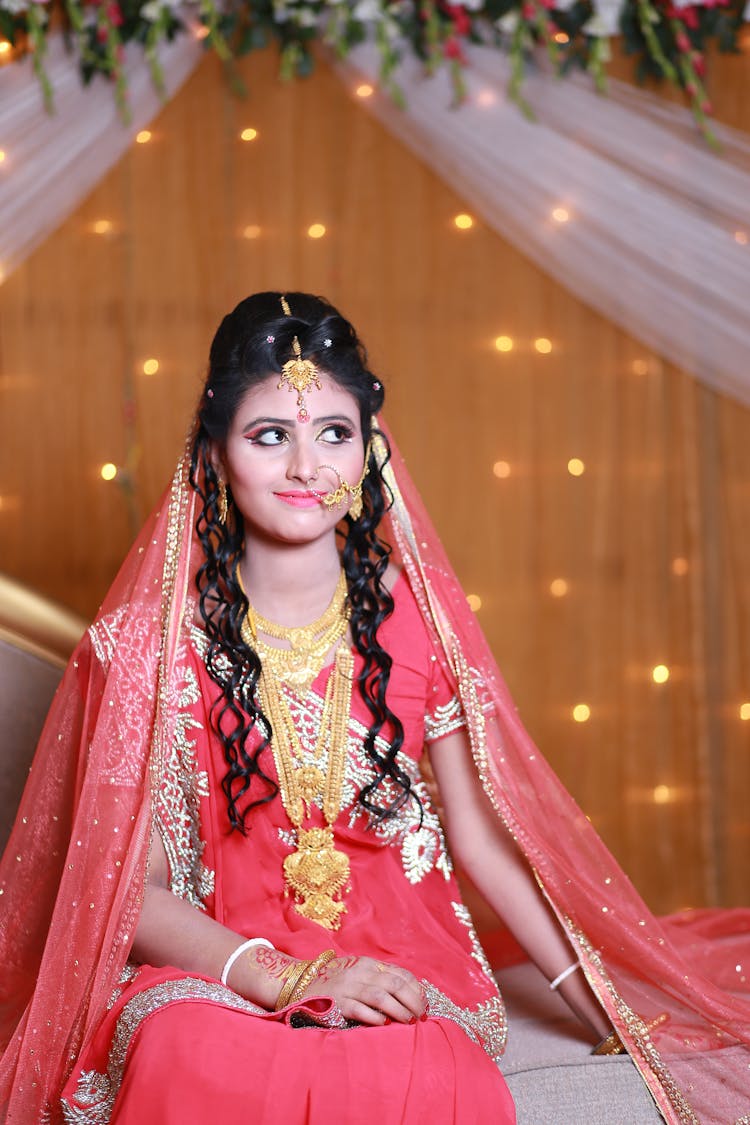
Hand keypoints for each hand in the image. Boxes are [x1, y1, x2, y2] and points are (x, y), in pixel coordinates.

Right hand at [298, 955, 426, 1025]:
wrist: (300, 983)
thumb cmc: (335, 981)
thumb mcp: (359, 973)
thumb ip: (380, 979)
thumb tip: (410, 993)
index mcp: (369, 964)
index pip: (400, 974)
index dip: (416, 990)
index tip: (425, 1004)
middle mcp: (360, 973)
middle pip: (395, 984)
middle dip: (413, 1001)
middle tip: (422, 1016)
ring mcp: (348, 987)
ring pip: (381, 997)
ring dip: (399, 1010)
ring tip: (409, 1022)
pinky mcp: (336, 1004)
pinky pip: (360, 1010)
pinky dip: (375, 1017)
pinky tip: (385, 1025)